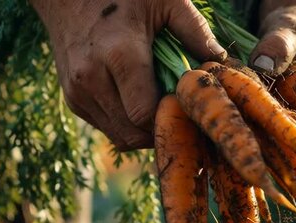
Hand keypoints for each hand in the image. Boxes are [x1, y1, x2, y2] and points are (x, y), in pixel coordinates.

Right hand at [30, 0, 226, 150]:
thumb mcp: (166, 1)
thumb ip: (196, 31)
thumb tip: (222, 62)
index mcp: (119, 55)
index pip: (145, 114)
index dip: (171, 119)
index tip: (191, 109)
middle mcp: (92, 79)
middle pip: (134, 133)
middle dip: (162, 130)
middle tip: (183, 116)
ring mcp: (78, 93)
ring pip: (121, 137)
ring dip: (146, 132)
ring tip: (165, 110)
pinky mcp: (74, 101)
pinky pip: (109, 128)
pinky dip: (129, 125)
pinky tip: (143, 104)